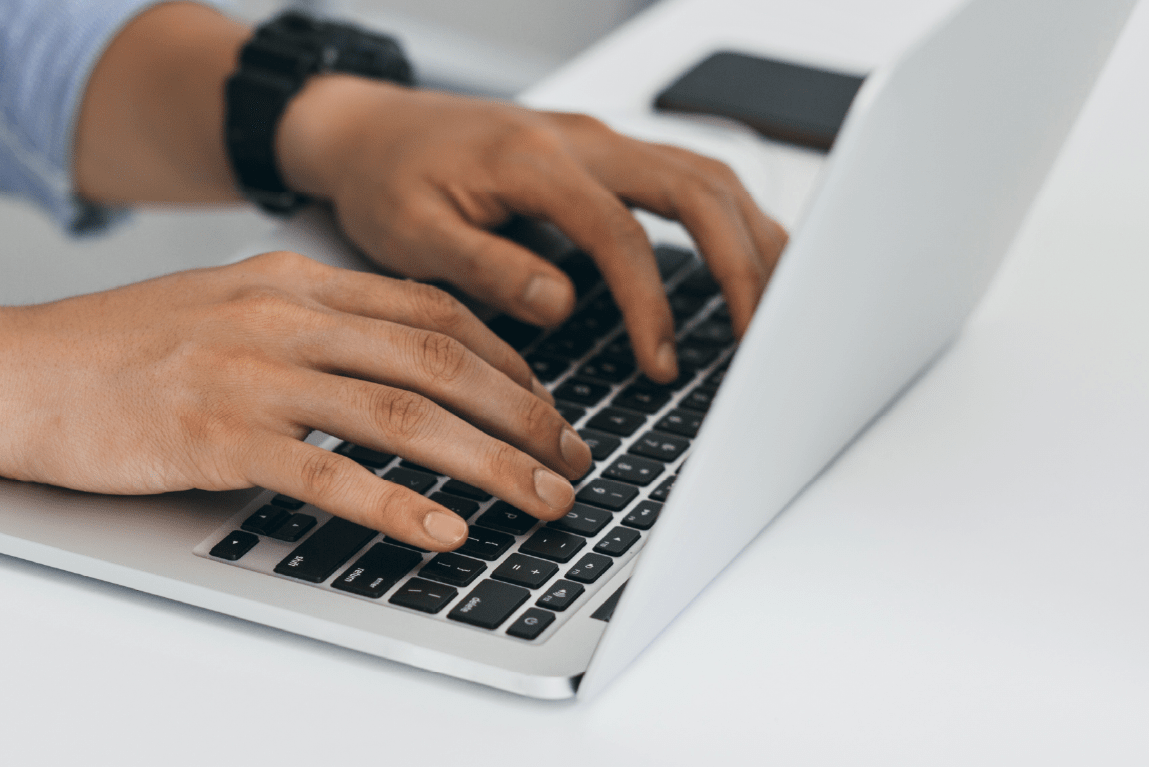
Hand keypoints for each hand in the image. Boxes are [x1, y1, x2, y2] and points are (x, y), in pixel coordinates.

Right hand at [0, 251, 591, 550]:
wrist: (10, 373)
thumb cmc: (106, 351)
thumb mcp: (216, 305)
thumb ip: (297, 322)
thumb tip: (376, 355)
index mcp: (287, 281)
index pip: (427, 308)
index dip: (504, 358)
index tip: (543, 399)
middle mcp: (281, 317)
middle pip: (437, 358)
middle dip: (522, 412)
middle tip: (569, 457)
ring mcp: (251, 374)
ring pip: (403, 413)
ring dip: (488, 460)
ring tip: (540, 498)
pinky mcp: (218, 438)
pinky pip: (330, 474)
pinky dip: (398, 505)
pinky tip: (444, 531)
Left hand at [277, 76, 788, 381]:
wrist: (369, 129)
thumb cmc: (385, 180)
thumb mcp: (411, 233)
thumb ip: (486, 267)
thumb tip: (560, 304)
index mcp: (532, 161)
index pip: (619, 231)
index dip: (651, 301)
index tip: (662, 362)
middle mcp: (579, 139)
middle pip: (694, 186)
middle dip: (740, 262)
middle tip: (763, 336)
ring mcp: (598, 140)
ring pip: (705, 173)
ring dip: (752, 235)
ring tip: (779, 307)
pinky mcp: (604, 152)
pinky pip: (688, 175)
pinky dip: (730, 218)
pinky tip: (749, 262)